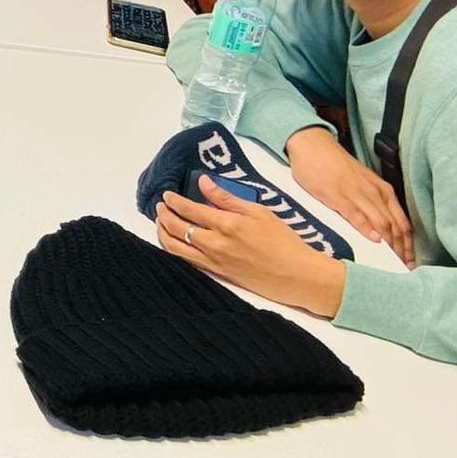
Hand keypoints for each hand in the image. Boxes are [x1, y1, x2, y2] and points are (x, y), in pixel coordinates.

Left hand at [155, 175, 347, 316]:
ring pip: (174, 247)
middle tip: (160, 205)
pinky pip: (185, 260)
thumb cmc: (283, 241)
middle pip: (176, 228)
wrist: (296, 276)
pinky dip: (173, 248)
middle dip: (163, 215)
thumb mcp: (258, 212)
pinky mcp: (215, 273)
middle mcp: (214, 244)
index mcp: (226, 225)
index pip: (189, 209)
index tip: (167, 194)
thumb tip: (203, 182)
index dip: (173, 201)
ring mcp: (212, 261)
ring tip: (160, 222)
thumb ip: (227, 198)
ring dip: (162, 232)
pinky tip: (173, 241)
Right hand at [286, 127, 413, 265]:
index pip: (402, 223)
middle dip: (401, 250)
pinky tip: (371, 240)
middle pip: (395, 226)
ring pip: (381, 222)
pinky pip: (356, 213)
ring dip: (389, 245)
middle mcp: (375, 192)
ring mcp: (357, 193)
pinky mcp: (337, 194)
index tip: (409, 261)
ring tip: (392, 262)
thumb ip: (370, 203)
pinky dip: (365, 228)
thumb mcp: (360, 184)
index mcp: (382, 190)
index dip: (408, 245)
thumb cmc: (334, 166)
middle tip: (404, 268)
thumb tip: (378, 229)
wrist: (312, 145)